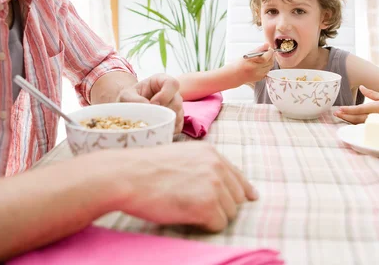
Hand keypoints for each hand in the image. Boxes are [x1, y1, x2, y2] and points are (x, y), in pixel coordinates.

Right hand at [113, 142, 258, 231]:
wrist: (128, 176)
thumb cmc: (145, 168)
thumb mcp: (180, 156)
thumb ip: (202, 165)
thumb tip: (218, 182)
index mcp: (211, 153)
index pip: (238, 176)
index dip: (243, 190)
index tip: (250, 198)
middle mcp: (216, 166)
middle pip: (237, 197)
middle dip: (223, 205)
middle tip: (201, 209)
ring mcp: (214, 185)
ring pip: (230, 212)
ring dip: (213, 216)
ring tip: (189, 211)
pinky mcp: (207, 205)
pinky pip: (219, 224)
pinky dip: (206, 225)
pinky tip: (189, 218)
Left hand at [117, 73, 183, 133]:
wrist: (130, 111)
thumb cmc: (129, 99)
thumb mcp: (126, 96)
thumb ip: (134, 99)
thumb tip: (149, 107)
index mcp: (162, 81)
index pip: (172, 84)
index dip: (165, 95)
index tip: (153, 103)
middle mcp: (172, 93)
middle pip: (177, 102)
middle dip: (163, 111)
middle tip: (150, 117)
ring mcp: (176, 106)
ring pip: (178, 115)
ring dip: (165, 121)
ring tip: (151, 123)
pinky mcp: (177, 120)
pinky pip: (178, 126)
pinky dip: (167, 130)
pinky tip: (156, 129)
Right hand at [237, 43, 273, 83]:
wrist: (235, 75)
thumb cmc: (239, 64)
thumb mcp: (248, 54)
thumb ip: (259, 49)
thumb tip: (267, 45)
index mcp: (252, 63)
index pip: (265, 58)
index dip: (270, 52)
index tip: (269, 49)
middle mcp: (256, 70)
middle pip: (270, 63)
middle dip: (271, 56)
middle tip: (269, 52)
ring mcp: (258, 75)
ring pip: (270, 67)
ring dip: (270, 61)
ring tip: (265, 57)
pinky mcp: (260, 78)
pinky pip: (267, 71)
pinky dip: (267, 66)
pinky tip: (262, 64)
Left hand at [334, 85, 378, 123]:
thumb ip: (371, 93)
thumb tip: (361, 87)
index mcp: (377, 108)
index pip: (359, 109)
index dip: (348, 110)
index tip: (339, 109)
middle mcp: (375, 117)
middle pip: (356, 118)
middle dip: (345, 116)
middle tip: (336, 114)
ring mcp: (376, 124)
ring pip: (359, 124)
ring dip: (348, 120)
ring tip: (340, 116)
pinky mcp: (377, 129)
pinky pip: (364, 127)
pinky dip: (355, 124)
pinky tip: (350, 121)